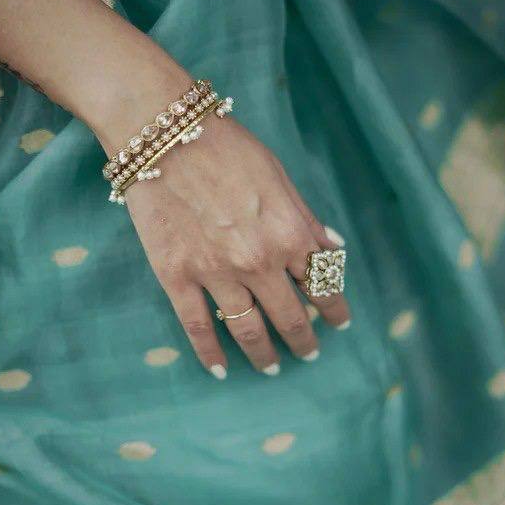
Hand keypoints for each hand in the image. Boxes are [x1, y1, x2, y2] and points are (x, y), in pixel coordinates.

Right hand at [123, 112, 350, 376]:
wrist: (164, 134)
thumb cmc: (227, 147)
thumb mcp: (280, 177)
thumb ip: (307, 220)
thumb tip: (333, 250)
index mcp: (289, 235)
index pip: (322, 284)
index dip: (334, 308)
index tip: (339, 323)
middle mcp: (258, 262)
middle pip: (289, 317)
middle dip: (303, 340)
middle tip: (308, 354)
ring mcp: (216, 274)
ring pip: (247, 330)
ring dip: (263, 354)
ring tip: (271, 368)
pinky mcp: (177, 278)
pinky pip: (198, 327)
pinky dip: (210, 353)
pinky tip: (220, 370)